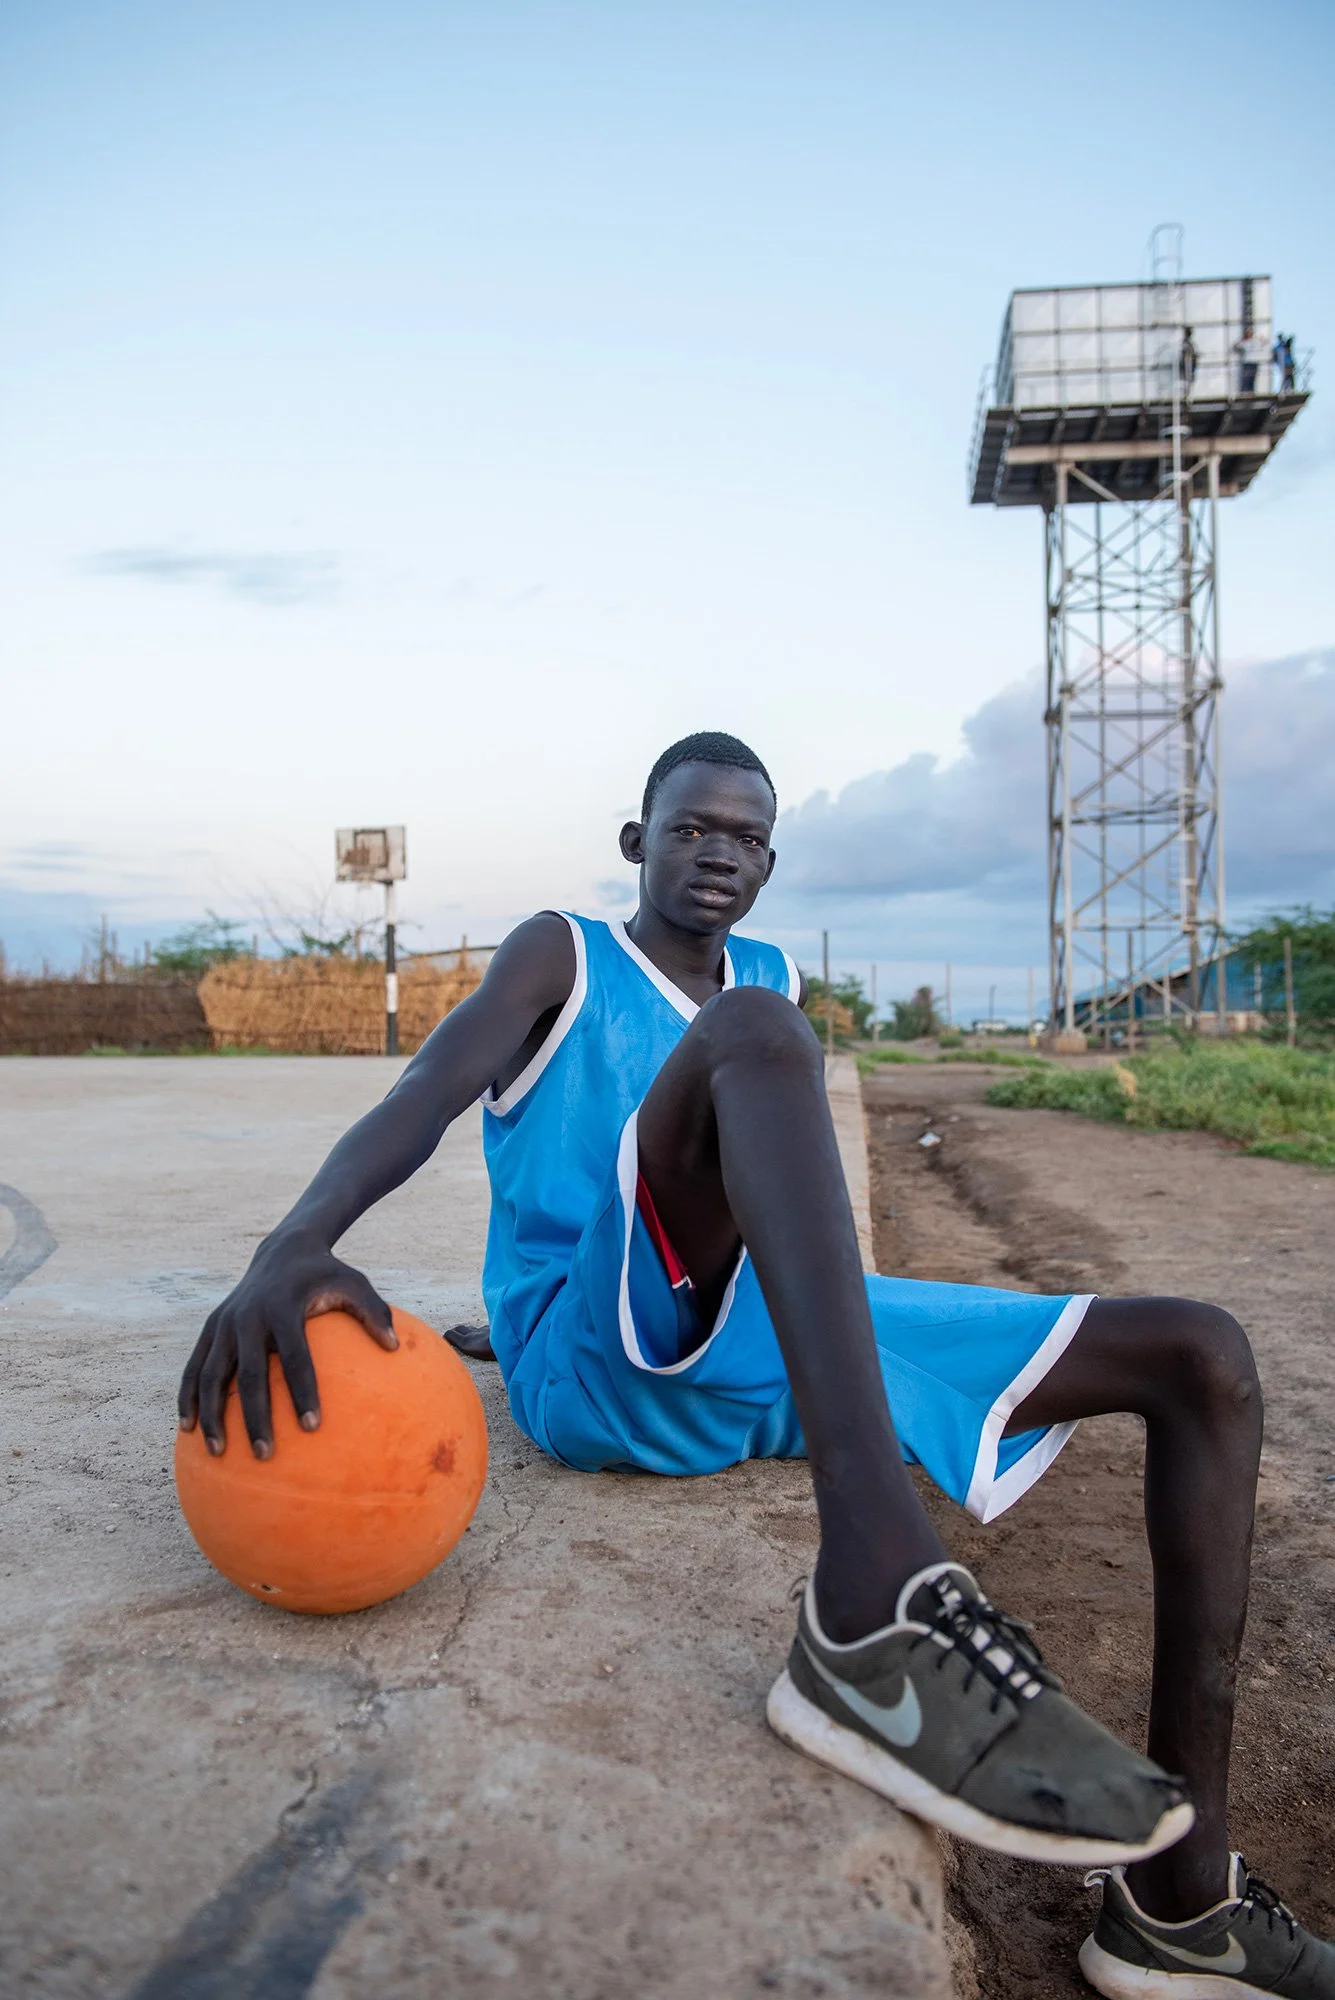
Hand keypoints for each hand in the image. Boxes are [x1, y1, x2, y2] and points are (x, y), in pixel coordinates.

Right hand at [178, 1227, 396, 1457]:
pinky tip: (188, 1428)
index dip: (303, 1392)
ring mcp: (224, 1323)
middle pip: (248, 1375)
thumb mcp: (355, 1282)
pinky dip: (188, 1397)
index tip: (312, 1428)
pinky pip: (194, 1367)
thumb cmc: (325, 1275)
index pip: (295, 1357)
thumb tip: (395, 1346)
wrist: (283, 1251)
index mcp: (283, 1308)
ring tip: (217, 1453)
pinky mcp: (210, 1329)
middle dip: (255, 1416)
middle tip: (265, 1454)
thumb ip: (374, 1312)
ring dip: (211, 1415)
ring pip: (210, 1375)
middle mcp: (248, 1317)